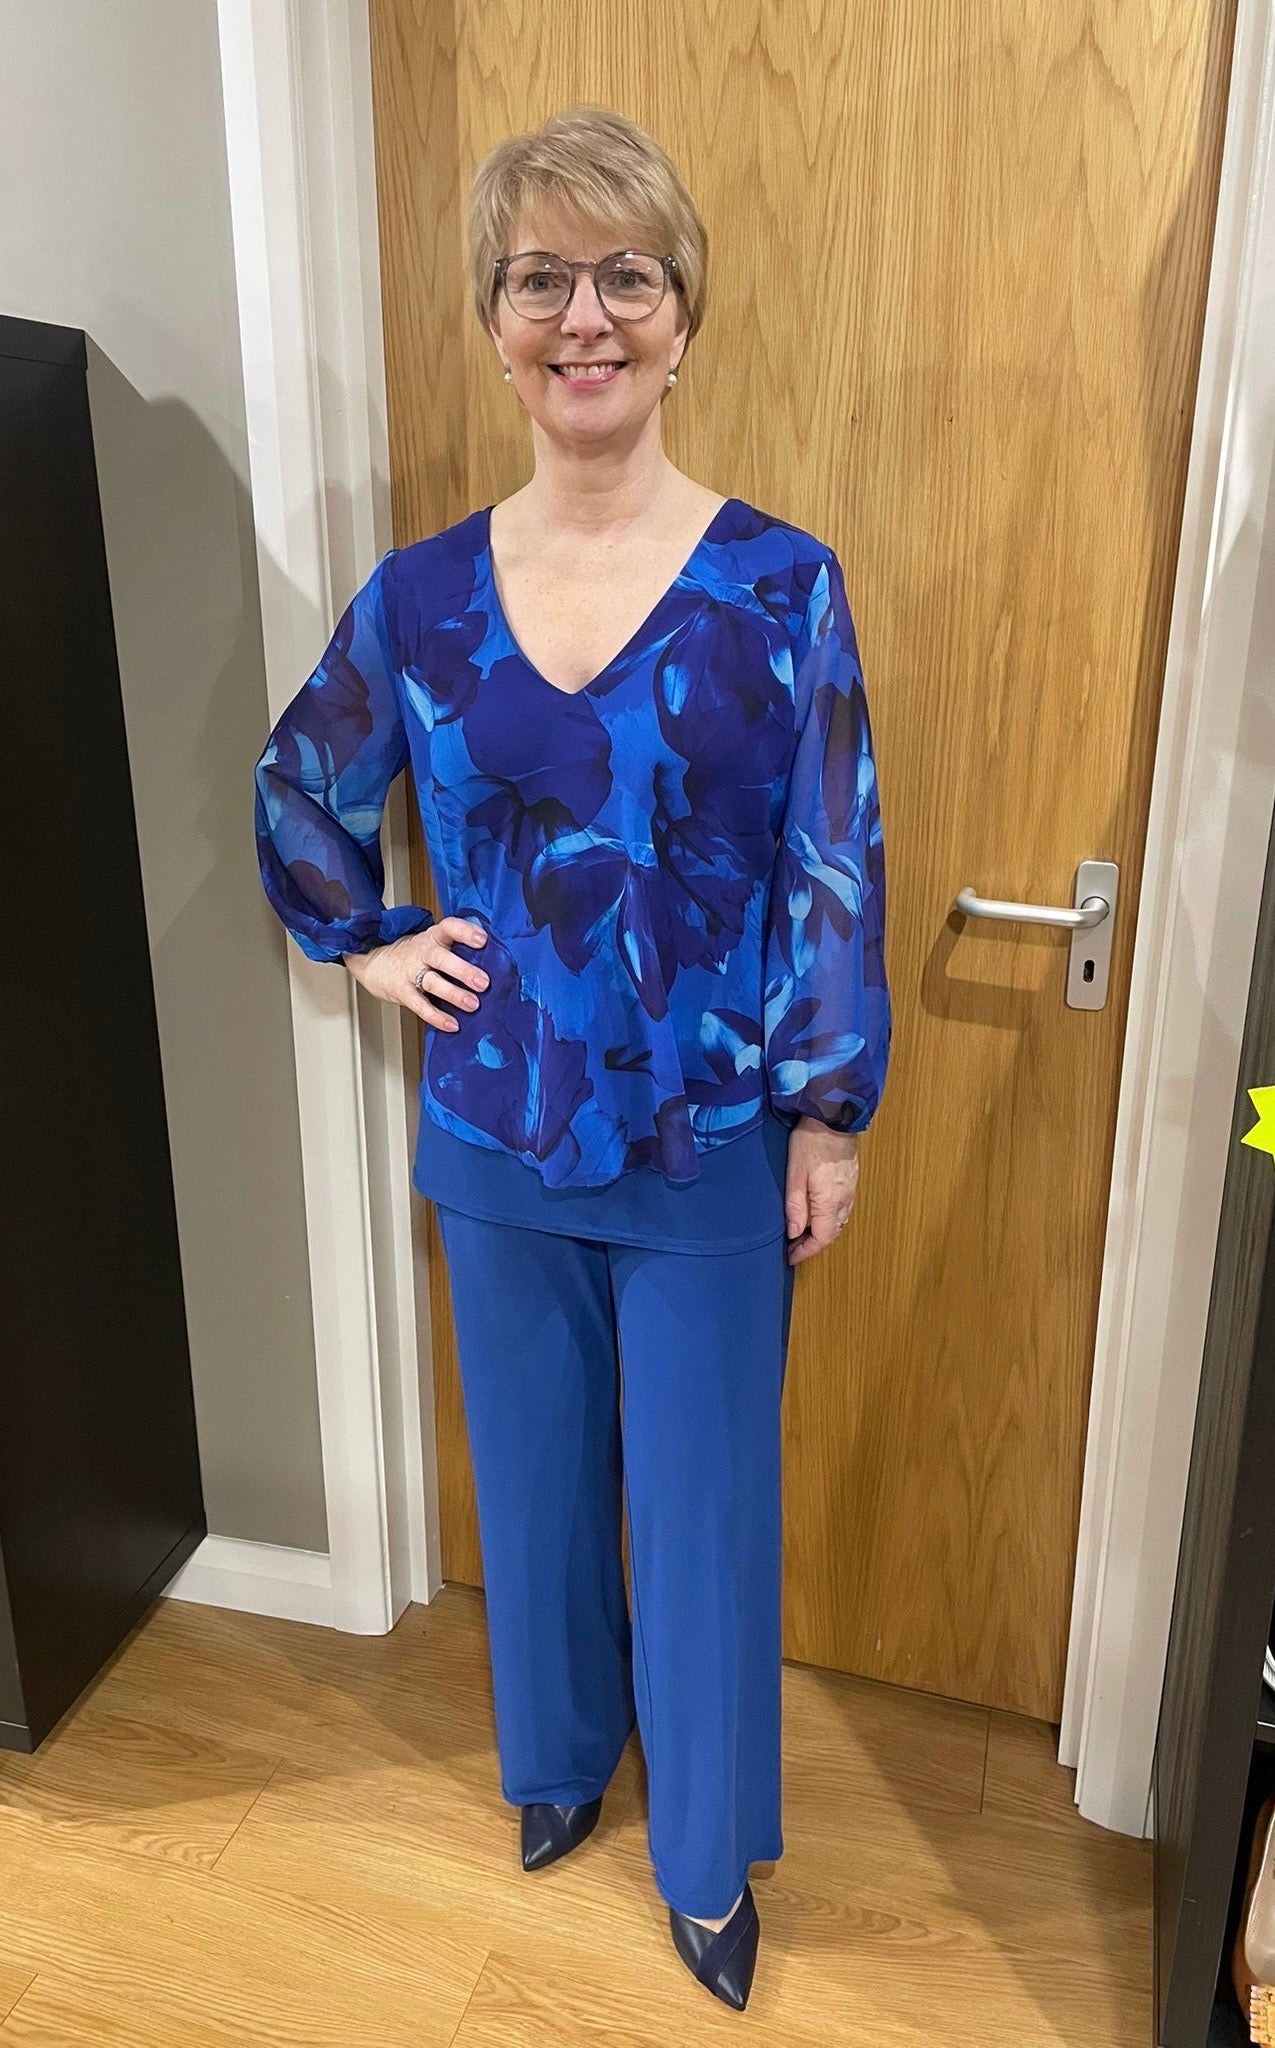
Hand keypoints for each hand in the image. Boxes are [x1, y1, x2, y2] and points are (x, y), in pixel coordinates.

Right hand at [342, 916, 487, 1027]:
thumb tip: (495, 959)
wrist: (374, 962)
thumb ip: (456, 948)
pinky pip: (420, 1006)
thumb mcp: (432, 942)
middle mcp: (422, 952)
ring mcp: (410, 972)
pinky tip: (452, 1024)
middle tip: (483, 982)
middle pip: (441, 958)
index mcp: (433, 937)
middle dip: (463, 970)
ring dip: (453, 994)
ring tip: (472, 1004)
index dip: (465, 931)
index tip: (482, 940)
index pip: (449, 927)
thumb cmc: (414, 954)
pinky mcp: (402, 992)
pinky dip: (436, 1016)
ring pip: (433, 982)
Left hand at [784, 1118, 859, 1265]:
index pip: (822, 1239)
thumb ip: (795, 1206)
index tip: (791, 1257)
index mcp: (830, 1202)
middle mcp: (845, 1199)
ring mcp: (851, 1189)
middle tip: (794, 1246)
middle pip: (833, 1233)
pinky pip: (844, 1208)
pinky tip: (819, 1213)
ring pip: (840, 1221)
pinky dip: (831, 1218)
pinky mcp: (852, 1179)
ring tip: (804, 1233)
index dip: (806, 1251)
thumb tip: (794, 1234)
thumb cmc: (811, 1142)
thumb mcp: (795, 1174)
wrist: (834, 1116)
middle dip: (814, 1244)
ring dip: (823, 1232)